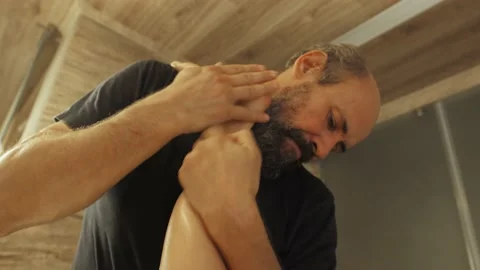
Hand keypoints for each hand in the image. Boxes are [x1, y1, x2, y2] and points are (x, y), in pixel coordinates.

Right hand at [162, 63, 278, 132]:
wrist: (170, 109)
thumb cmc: (175, 93)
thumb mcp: (186, 74)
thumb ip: (193, 67)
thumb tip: (195, 64)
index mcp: (214, 72)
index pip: (238, 69)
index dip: (252, 69)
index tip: (262, 68)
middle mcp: (223, 81)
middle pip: (248, 78)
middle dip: (264, 76)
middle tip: (276, 75)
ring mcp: (225, 96)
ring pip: (251, 92)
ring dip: (266, 90)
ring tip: (276, 88)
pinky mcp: (224, 112)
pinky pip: (244, 114)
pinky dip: (256, 116)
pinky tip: (265, 117)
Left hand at [178, 129, 261, 214]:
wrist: (228, 210)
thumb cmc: (244, 182)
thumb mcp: (253, 154)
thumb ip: (244, 135)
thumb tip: (238, 127)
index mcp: (217, 138)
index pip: (217, 129)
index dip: (223, 139)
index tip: (228, 149)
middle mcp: (200, 146)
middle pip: (205, 141)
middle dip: (213, 149)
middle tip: (224, 165)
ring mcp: (188, 160)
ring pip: (197, 154)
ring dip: (203, 160)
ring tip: (215, 176)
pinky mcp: (182, 174)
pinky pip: (189, 168)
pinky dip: (196, 172)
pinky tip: (206, 182)